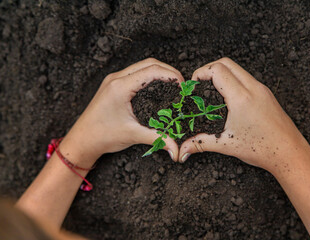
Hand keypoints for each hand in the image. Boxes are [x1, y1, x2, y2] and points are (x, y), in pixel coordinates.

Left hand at [61, 58, 183, 164]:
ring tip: (173, 84)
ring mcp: (113, 80)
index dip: (171, 75)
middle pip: (149, 63)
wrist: (81, 140)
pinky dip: (149, 76)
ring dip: (159, 71)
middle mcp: (116, 79)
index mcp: (120, 86)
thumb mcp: (133, 135)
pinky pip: (135, 73)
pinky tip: (158, 87)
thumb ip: (158, 138)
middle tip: (181, 84)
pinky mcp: (113, 85)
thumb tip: (176, 148)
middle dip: (168, 71)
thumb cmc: (102, 136)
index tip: (183, 86)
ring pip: (142, 66)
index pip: (151, 70)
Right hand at [179, 58, 309, 171]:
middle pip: (226, 62)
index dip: (201, 73)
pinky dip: (234, 80)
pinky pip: (247, 78)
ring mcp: (262, 89)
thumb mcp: (227, 144)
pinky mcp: (267, 94)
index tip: (193, 85)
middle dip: (209, 69)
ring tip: (211, 90)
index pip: (217, 69)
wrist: (290, 153)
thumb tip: (183, 148)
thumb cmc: (263, 149)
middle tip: (199, 84)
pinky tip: (228, 98)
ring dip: (222, 73)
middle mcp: (253, 88)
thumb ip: (201, 143)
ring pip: (238, 69)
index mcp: (241, 98)